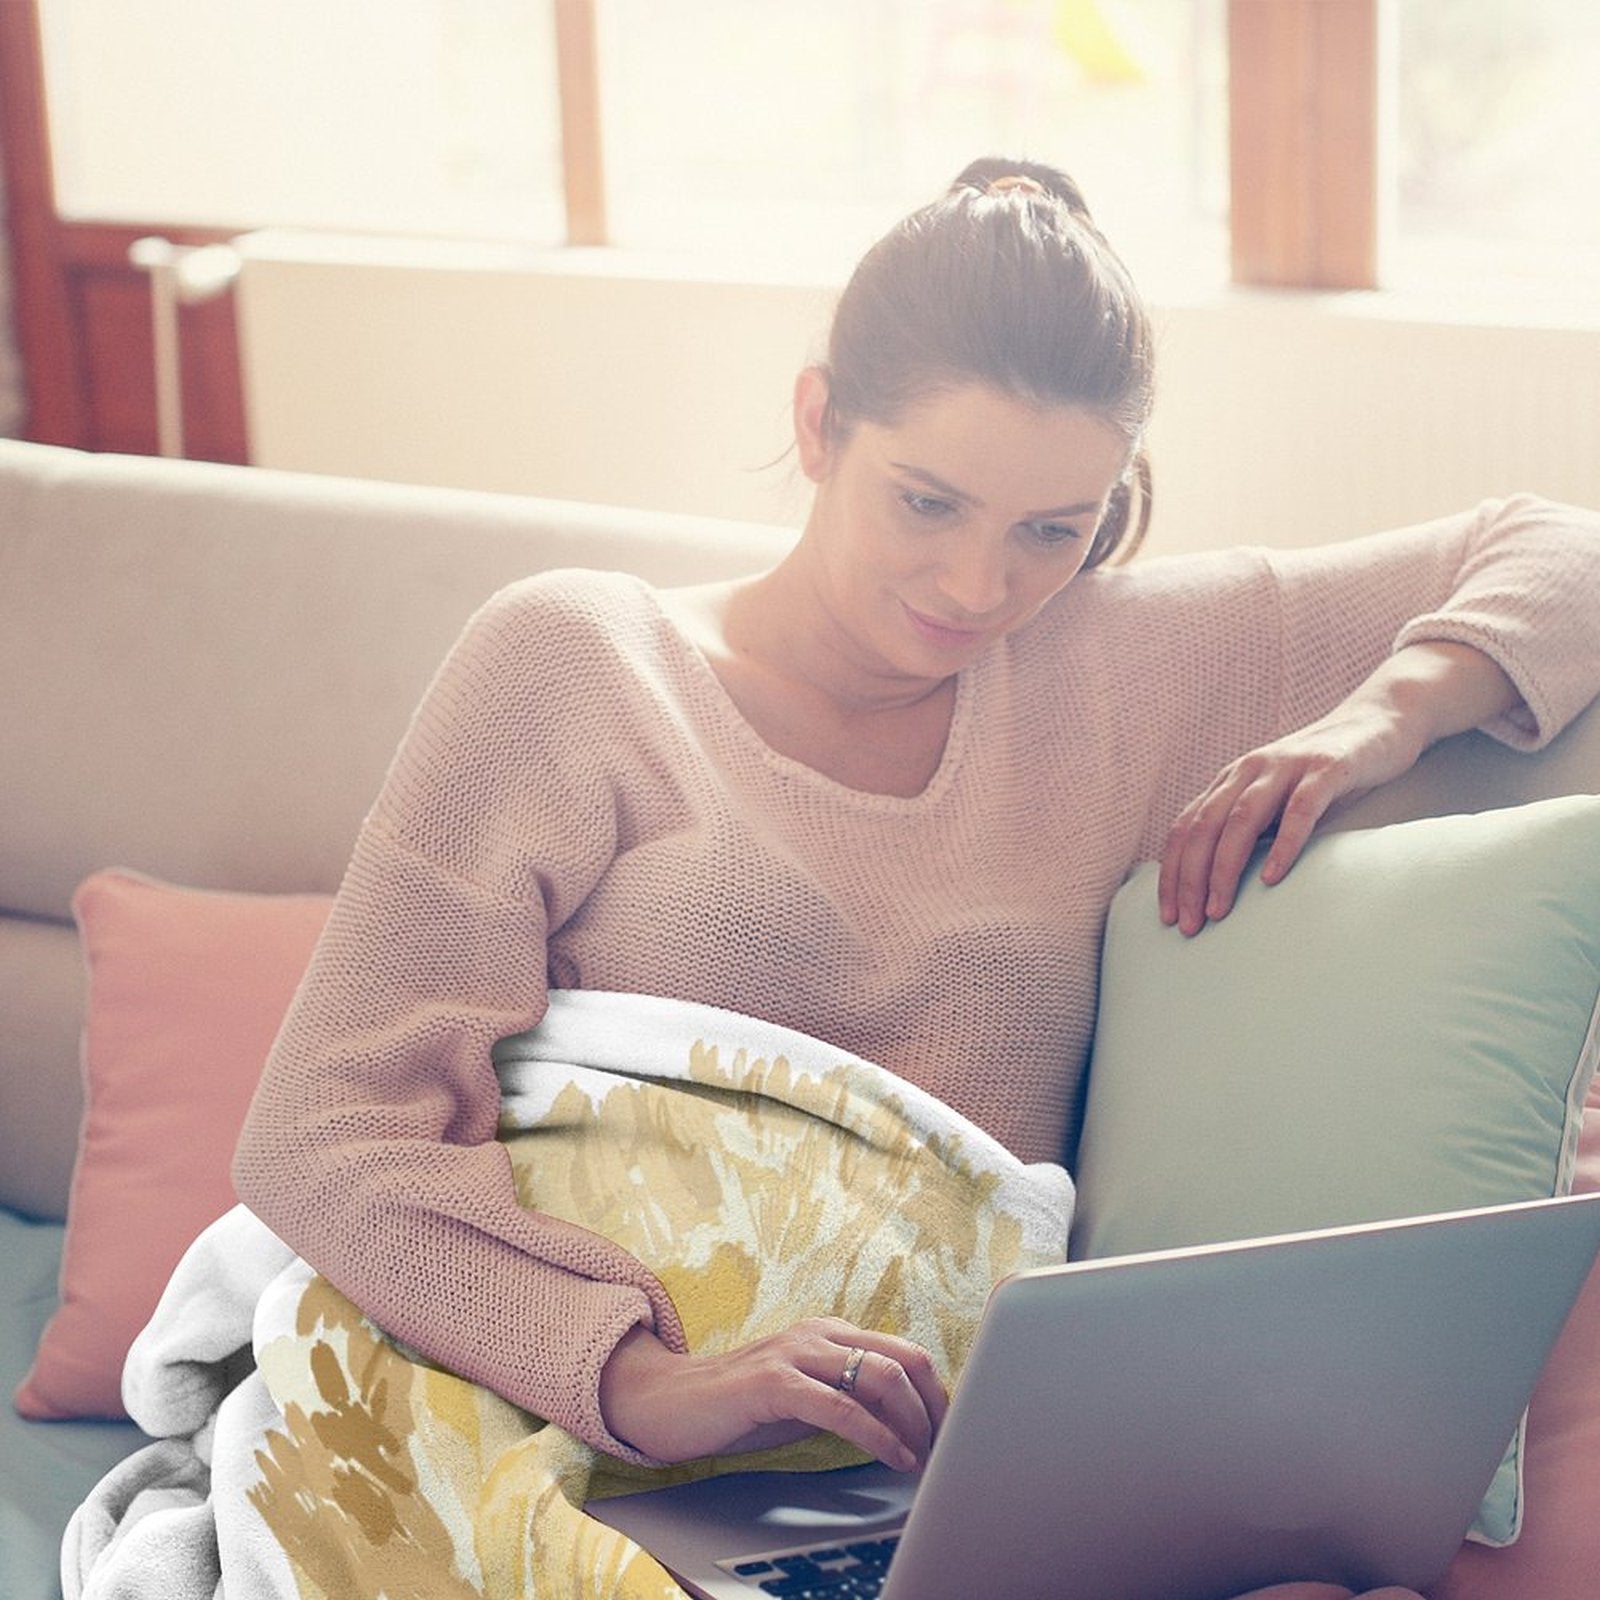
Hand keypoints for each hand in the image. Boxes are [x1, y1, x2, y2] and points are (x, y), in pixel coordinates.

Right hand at [598, 1316, 947, 1471]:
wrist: (670, 1403)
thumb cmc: (740, 1407)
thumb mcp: (805, 1399)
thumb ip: (847, 1399)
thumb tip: (903, 1426)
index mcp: (830, 1333)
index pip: (904, 1352)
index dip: (938, 1393)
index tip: (954, 1431)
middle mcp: (819, 1334)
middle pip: (904, 1359)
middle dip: (936, 1407)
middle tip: (950, 1448)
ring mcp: (796, 1354)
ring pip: (880, 1376)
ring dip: (914, 1422)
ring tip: (926, 1457)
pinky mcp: (774, 1382)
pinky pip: (842, 1407)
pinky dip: (879, 1436)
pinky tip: (894, 1457)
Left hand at [1157, 702, 1420, 936]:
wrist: (1381, 720)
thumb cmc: (1323, 776)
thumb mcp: (1277, 801)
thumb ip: (1251, 830)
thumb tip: (1218, 886)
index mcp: (1231, 781)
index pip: (1184, 829)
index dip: (1171, 873)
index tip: (1167, 916)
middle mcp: (1249, 770)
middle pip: (1204, 828)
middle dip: (1190, 880)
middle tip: (1189, 924)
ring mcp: (1286, 767)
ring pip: (1241, 820)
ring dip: (1224, 869)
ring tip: (1219, 909)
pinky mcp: (1327, 769)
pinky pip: (1299, 809)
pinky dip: (1283, 844)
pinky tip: (1273, 877)